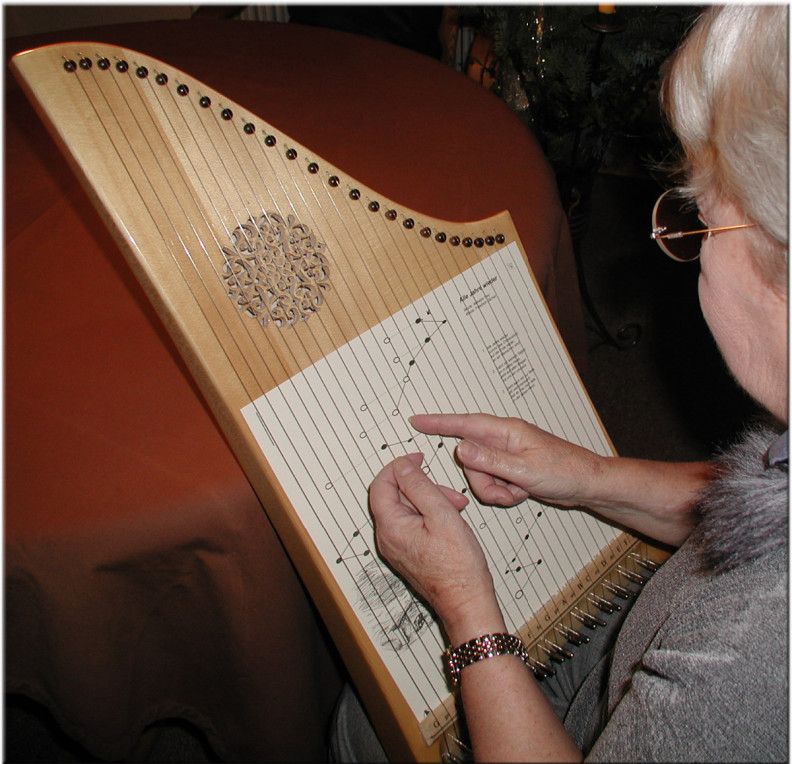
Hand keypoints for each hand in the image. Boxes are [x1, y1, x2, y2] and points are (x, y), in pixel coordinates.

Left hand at [369, 453, 502, 636]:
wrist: (466, 602)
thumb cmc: (458, 567)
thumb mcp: (442, 515)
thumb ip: (420, 487)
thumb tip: (404, 466)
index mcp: (391, 527)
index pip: (381, 485)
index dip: (399, 467)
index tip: (417, 458)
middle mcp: (388, 538)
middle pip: (395, 496)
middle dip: (422, 487)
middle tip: (447, 491)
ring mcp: (397, 547)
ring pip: (407, 509)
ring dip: (430, 501)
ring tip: (456, 507)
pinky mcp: (408, 553)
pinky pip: (413, 524)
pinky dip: (431, 515)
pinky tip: (450, 519)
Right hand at [410, 413, 603, 508]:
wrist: (588, 484)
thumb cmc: (566, 471)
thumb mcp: (525, 469)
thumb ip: (490, 460)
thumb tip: (460, 448)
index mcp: (506, 432)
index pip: (465, 424)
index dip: (439, 423)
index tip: (417, 421)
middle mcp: (504, 441)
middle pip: (471, 460)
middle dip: (483, 481)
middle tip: (505, 489)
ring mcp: (507, 457)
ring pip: (480, 475)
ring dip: (496, 490)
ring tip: (519, 492)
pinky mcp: (511, 470)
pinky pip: (493, 484)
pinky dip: (504, 493)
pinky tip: (523, 493)